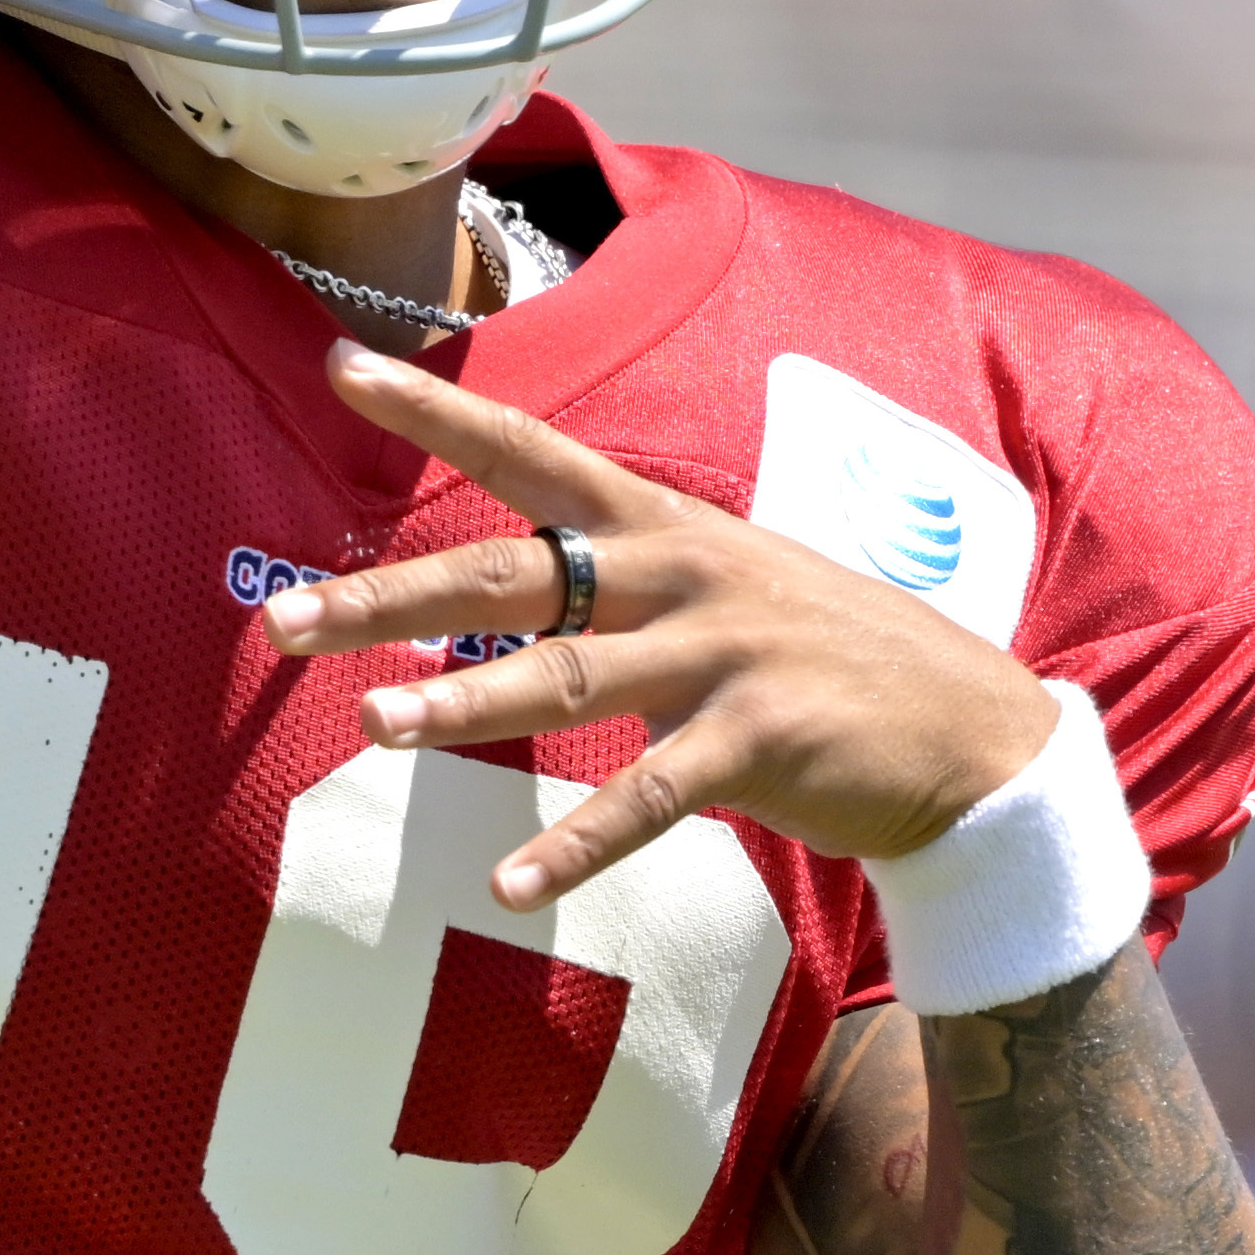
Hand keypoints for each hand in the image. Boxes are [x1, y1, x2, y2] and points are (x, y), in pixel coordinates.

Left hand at [256, 343, 1058, 909]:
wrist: (968, 732)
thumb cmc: (820, 660)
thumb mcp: (717, 588)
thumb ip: (612, 588)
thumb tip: (498, 597)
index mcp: (662, 527)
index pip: (529, 452)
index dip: (435, 410)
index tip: (340, 366)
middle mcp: (681, 574)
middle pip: (511, 574)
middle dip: (391, 599)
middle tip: (286, 621)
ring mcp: (723, 653)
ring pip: (567, 678)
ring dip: (466, 707)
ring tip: (374, 726)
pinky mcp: (760, 739)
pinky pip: (649, 796)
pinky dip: (578, 846)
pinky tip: (510, 888)